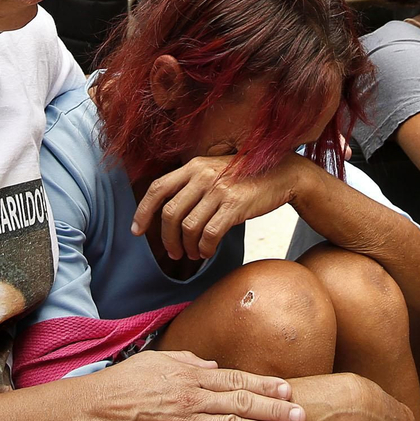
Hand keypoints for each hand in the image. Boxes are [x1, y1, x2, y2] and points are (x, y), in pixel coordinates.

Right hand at [85, 349, 305, 420]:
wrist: (93, 412)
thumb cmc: (122, 385)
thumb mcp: (157, 362)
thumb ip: (187, 362)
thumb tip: (211, 365)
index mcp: (189, 375)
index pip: (236, 378)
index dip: (264, 383)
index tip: (287, 387)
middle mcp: (193, 398)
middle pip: (243, 401)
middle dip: (275, 407)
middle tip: (301, 411)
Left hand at [132, 153, 308, 260]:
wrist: (282, 173)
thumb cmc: (245, 177)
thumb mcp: (214, 171)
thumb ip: (192, 184)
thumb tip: (167, 212)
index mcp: (193, 166)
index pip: (157, 188)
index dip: (143, 212)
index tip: (137, 231)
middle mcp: (202, 174)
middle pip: (169, 213)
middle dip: (167, 239)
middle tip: (174, 253)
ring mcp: (218, 189)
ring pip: (188, 227)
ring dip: (187, 247)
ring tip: (193, 254)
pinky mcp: (234, 205)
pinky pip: (209, 234)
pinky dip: (204, 248)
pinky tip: (207, 252)